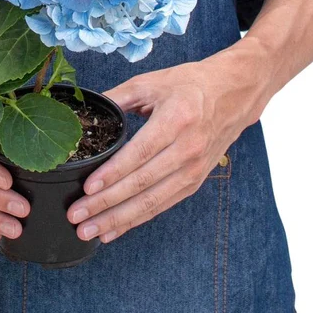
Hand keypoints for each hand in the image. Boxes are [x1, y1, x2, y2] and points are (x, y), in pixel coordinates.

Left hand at [67, 38, 272, 242]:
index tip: (87, 188)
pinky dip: (136, 220)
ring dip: (118, 219)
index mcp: (176, 120)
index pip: (140, 154)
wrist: (235, 93)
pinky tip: (114, 229)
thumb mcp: (152, 82)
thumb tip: (86, 112)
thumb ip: (118, 97)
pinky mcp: (195, 181)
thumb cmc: (191, 84)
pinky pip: (162, 206)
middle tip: (77, 216)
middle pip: (142, 184)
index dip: (113, 173)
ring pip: (151, 202)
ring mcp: (194, 169)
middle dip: (106, 203)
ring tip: (90, 231)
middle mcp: (187, 149)